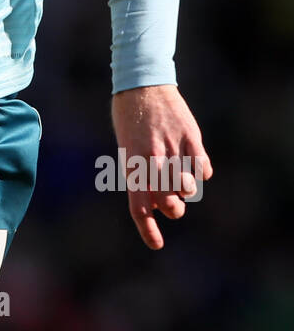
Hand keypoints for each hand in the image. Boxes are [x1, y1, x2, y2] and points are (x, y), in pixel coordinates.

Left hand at [111, 84, 211, 249]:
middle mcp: (151, 160)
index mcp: (132, 165)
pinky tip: (195, 163)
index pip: (139, 207)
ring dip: (187, 190)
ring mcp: (173, 149)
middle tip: (174, 204)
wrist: (142, 85)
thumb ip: (140, 176)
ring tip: (183, 181)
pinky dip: (201, 172)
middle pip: (167, 202)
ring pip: (188, 188)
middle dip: (173, 209)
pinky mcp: (191, 138)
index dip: (148, 230)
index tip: (157, 245)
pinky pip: (203, 168)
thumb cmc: (131, 120)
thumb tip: (155, 205)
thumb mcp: (127, 149)